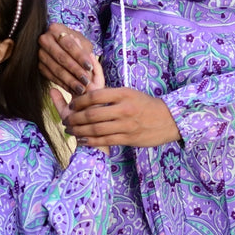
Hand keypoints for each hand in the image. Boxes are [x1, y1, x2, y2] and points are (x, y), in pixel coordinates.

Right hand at [40, 23, 98, 94]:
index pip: (69, 44)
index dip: (80, 56)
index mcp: (55, 29)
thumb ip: (85, 49)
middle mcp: (44, 39)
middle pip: (61, 57)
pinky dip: (62, 84)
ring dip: (69, 80)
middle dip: (75, 70)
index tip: (89, 66)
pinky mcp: (39, 65)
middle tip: (86, 81)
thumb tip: (89, 60)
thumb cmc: (74, 42)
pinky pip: (51, 76)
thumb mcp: (82, 41)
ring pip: (55, 69)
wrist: (60, 45)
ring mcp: (39, 53)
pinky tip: (72, 89)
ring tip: (81, 88)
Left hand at [64, 87, 180, 147]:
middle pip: (92, 114)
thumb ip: (111, 94)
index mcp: (123, 93)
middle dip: (75, 118)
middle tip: (65, 120)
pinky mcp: (128, 138)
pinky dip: (90, 141)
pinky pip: (104, 141)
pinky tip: (81, 140)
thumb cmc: (146, 105)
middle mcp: (124, 108)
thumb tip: (88, 94)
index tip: (71, 104)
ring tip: (70, 131)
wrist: (169, 120)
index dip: (79, 101)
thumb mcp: (130, 93)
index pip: (94, 95)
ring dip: (79, 131)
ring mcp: (126, 125)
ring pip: (96, 129)